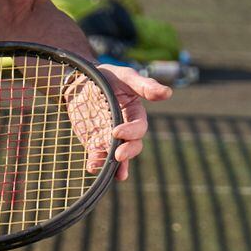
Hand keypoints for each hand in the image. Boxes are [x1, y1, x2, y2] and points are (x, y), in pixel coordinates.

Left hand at [97, 63, 172, 180]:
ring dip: (116, 166)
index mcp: (135, 114)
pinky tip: (92, 166)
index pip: (139, 127)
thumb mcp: (126, 76)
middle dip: (128, 153)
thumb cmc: (109, 76)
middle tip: (119, 155)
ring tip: (114, 174)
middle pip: (133, 146)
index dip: (131, 132)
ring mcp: (110, 137)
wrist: (82, 80)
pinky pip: (98, 156)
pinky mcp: (95, 142)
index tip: (116, 131)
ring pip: (118, 156)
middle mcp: (126, 128)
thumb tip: (168, 92)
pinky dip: (96, 163)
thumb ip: (144, 86)